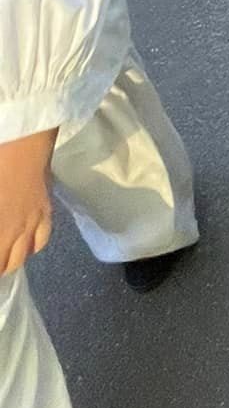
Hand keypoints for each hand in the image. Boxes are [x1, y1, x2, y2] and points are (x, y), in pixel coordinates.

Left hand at [0, 128, 57, 276]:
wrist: (20, 142)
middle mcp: (9, 233)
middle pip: (2, 266)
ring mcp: (29, 225)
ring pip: (19, 259)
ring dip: (7, 264)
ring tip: (0, 260)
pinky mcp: (44, 212)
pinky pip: (40, 241)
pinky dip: (31, 248)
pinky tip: (23, 244)